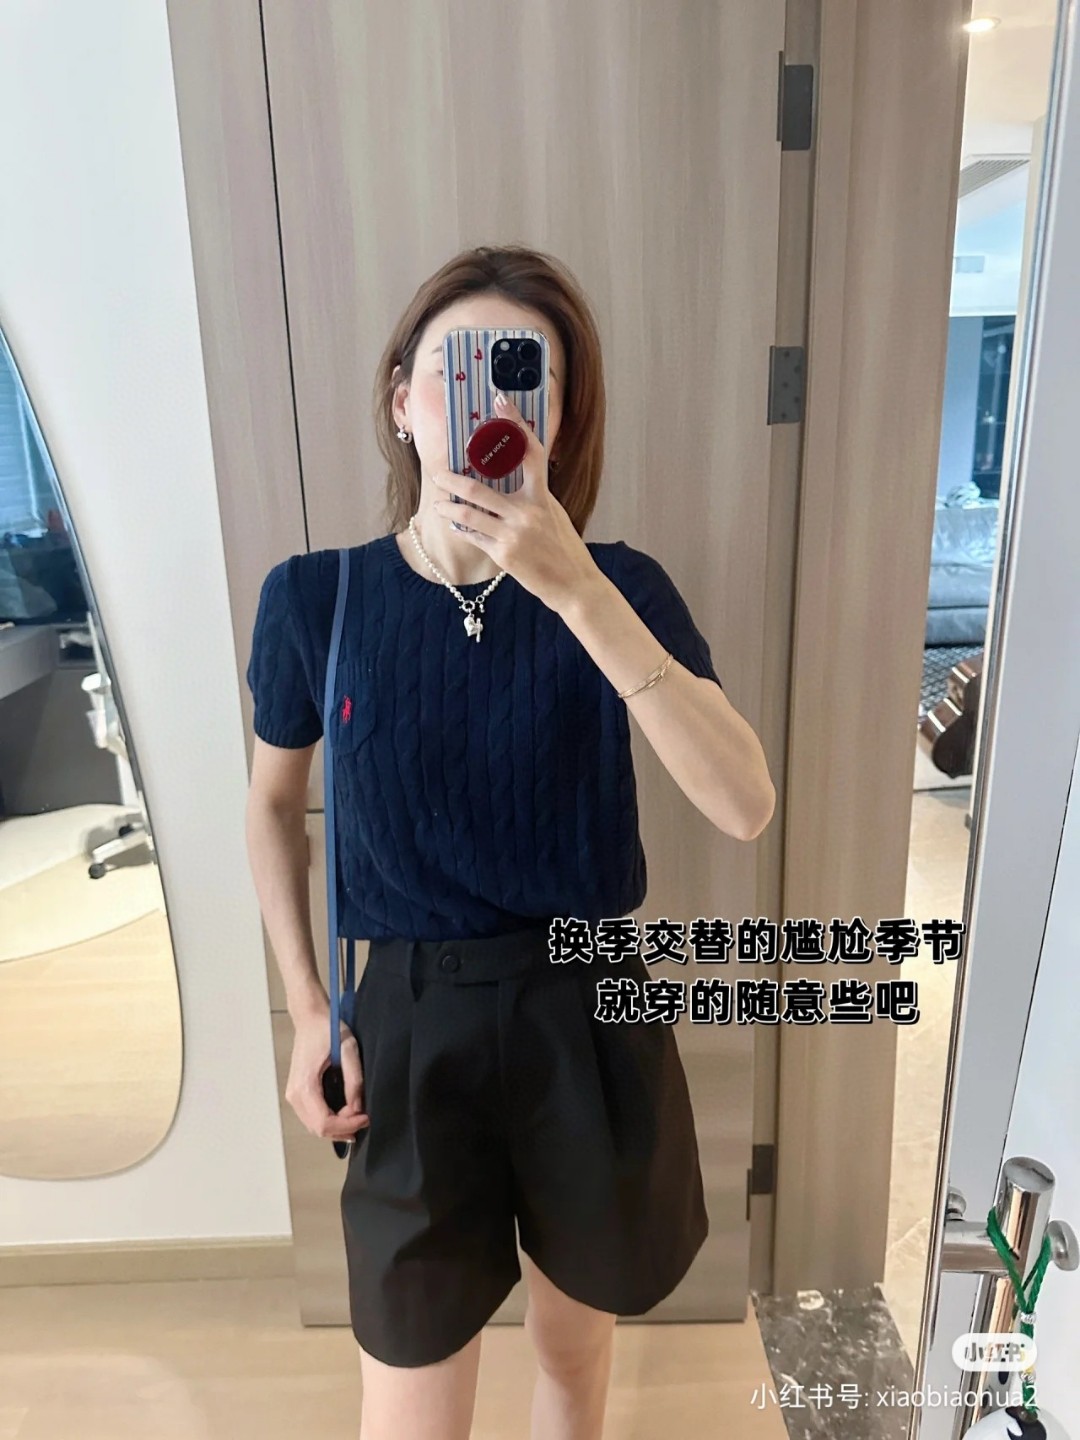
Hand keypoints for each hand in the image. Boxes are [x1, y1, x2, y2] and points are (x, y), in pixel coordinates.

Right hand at [286, 1013, 369, 1140]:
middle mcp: (294, 1095)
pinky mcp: (297, 1093)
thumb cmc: (328, 1030)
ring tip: (356, 1113)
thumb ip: (354, 1080)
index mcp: (304, 1085)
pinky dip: (329, 1120)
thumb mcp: (348, 1050)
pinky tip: (345, 1111)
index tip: (365, 1117)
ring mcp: (293, 1095)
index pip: (324, 1123)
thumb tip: (357, 1107)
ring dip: (336, 1126)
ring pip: (314, 1127)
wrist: (310, 1018)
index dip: (347, 1126)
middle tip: (363, 1115)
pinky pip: (312, 1117)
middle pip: (318, 1129)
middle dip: (343, 1128)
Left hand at [429, 391, 598, 613]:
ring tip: (438, 502)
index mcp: (542, 498)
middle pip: (478, 488)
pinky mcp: (503, 555)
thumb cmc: (565, 548)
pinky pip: (474, 537)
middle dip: (451, 480)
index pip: (530, 452)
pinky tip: (455, 524)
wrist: (573, 585)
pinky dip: (462, 529)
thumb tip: (514, 481)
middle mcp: (526, 513)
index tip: (500, 403)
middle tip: (437, 473)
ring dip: (448, 507)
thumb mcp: (554, 514)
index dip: (515, 424)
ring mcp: (512, 535)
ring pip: (468, 514)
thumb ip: (534, 497)